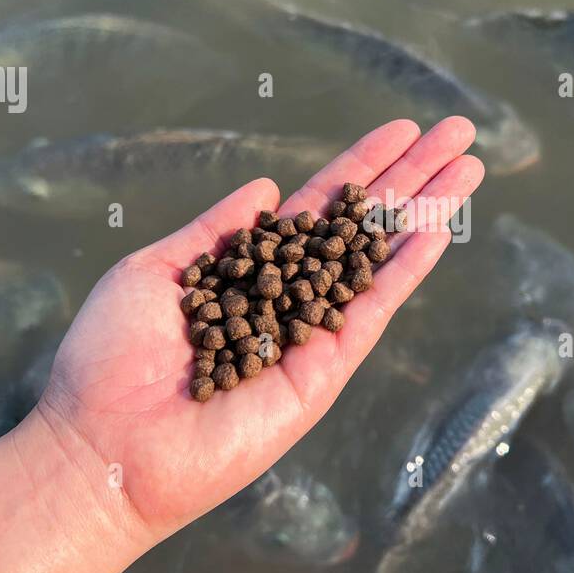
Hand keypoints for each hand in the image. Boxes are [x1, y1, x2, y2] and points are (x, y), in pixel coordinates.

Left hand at [34, 117, 483, 544]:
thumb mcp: (157, 271)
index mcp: (250, 271)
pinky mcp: (323, 371)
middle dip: (413, 178)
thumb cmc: (111, 358)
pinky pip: (372, 311)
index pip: (319, 207)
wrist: (104, 442)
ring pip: (381, 260)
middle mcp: (290, 297)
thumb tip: (267, 189)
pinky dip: (407, 270)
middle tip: (459, 133)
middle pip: (364, 225)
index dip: (361, 167)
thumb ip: (217, 231)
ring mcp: (313, 333)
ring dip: (428, 213)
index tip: (402, 130)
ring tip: (469, 166)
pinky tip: (437, 230)